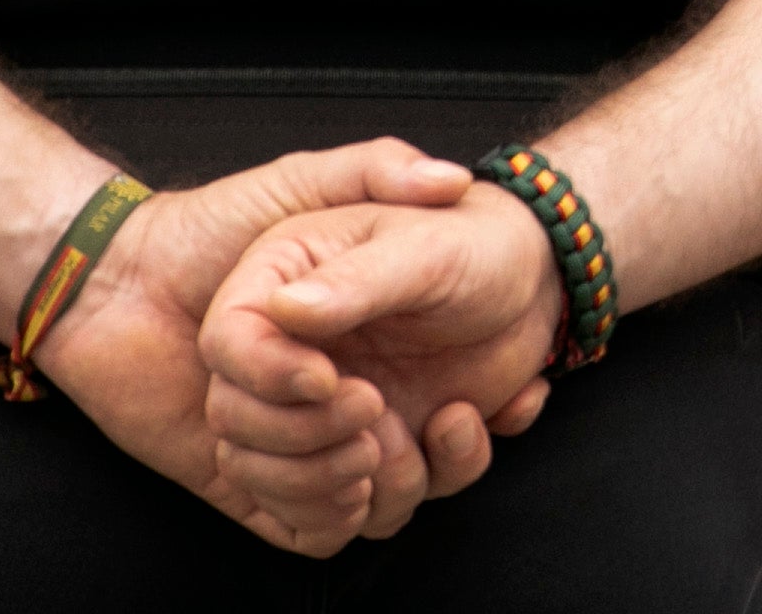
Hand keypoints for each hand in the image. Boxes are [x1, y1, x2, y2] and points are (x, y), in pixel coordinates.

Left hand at [28, 140, 483, 554]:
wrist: (112, 280)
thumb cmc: (210, 226)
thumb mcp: (304, 182)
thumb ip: (376, 169)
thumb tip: (449, 182)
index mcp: (353, 334)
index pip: (428, 385)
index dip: (428, 404)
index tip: (393, 387)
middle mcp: (334, 390)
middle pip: (404, 454)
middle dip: (400, 449)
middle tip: (372, 409)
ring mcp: (295, 439)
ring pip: (364, 493)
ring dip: (367, 481)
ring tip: (361, 446)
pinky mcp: (250, 482)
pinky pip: (314, 529)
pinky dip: (330, 516)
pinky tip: (339, 485)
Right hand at [198, 184, 563, 551]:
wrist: (534, 281)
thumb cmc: (474, 245)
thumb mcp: (423, 249)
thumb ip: (355, 279)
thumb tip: (284, 310)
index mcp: (282, 285)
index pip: (226, 345)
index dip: (267, 376)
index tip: (330, 380)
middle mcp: (289, 358)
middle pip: (238, 429)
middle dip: (306, 440)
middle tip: (377, 404)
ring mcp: (321, 414)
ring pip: (286, 487)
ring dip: (361, 477)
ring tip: (439, 421)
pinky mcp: (364, 454)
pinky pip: (346, 516)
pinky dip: (403, 496)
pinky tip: (463, 426)